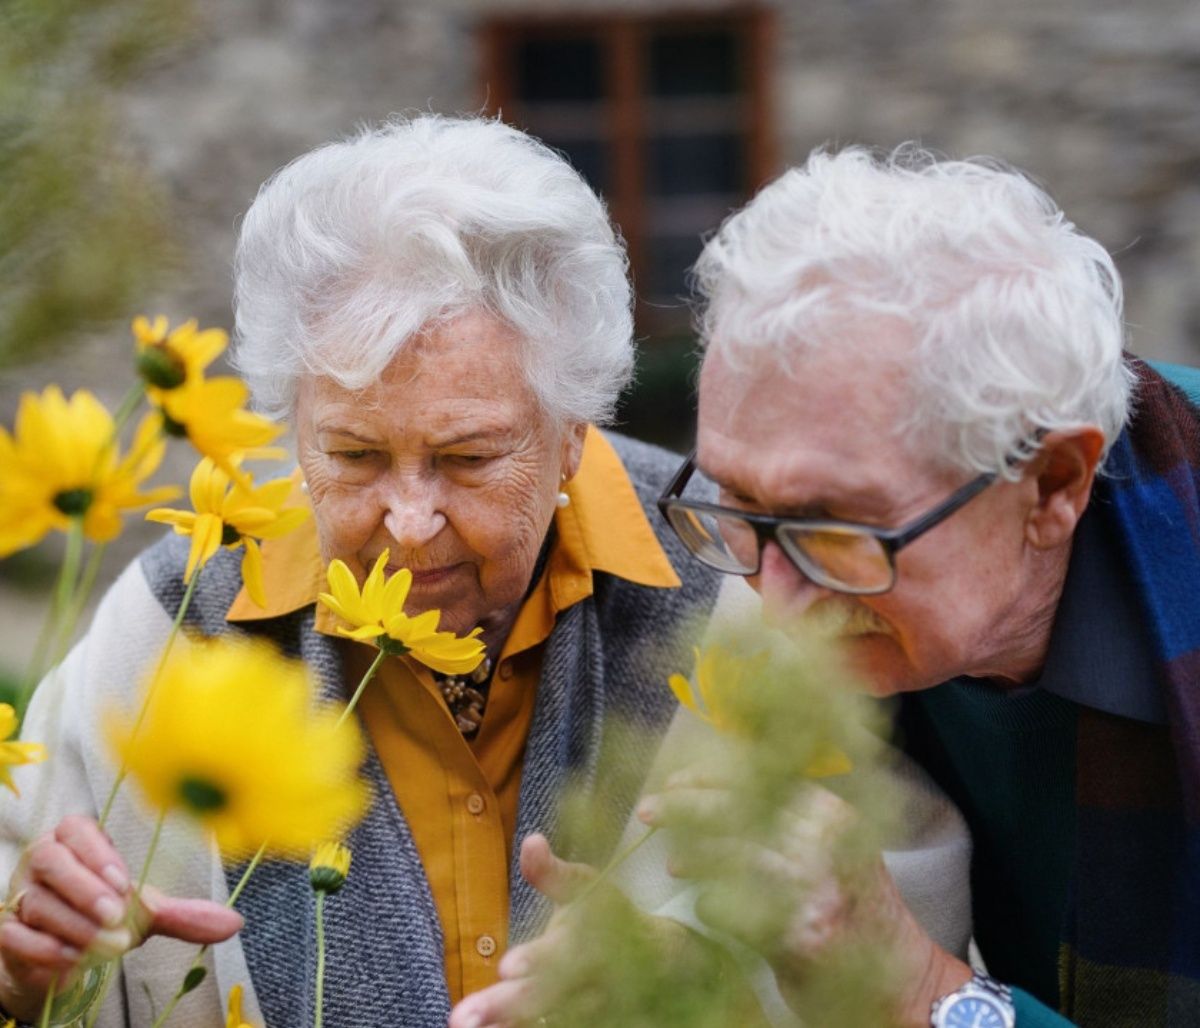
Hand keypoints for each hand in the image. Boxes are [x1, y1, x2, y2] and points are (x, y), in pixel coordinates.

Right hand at [0, 815, 243, 1021]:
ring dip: (77, 925)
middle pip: (52, 860)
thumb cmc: (104, 918)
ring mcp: (19, 897)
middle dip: (86, 888)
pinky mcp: (6, 933)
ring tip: (110, 944)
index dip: (97, 850)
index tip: (124, 879)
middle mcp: (42, 863)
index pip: (76, 828)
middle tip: (117, 914)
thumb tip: (235, 923)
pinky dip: (46, 948)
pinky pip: (16, 935)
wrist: (63, 959)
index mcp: (75, 843)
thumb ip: (183, 914)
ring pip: (39, 902)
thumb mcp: (145, 912)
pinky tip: (73, 960)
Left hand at [449, 833, 595, 1027]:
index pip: (564, 950)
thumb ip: (553, 873)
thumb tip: (530, 841)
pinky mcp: (589, 1023)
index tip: (506, 967)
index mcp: (590, 937)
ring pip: (550, 1021)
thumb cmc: (609, 916)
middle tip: (463, 1018)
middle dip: (508, 1005)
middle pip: (548, 995)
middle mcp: (590, 980)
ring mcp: (589, 1011)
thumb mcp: (586, 887)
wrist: (657, 961)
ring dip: (508, 1026)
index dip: (538, 960)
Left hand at [637, 768, 971, 1026]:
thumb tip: (709, 794)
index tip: (675, 781)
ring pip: (731, 854)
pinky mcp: (799, 934)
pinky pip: (733, 910)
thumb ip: (784, 820)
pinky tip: (705, 908)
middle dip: (685, 806)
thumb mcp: (834, 848)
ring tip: (672, 864)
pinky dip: (712, 907)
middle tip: (648, 810)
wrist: (906, 981)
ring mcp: (814, 887)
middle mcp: (825, 842)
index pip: (758, 776)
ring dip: (693, 857)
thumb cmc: (857, 911)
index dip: (708, 776)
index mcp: (830, 813)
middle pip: (737, 809)